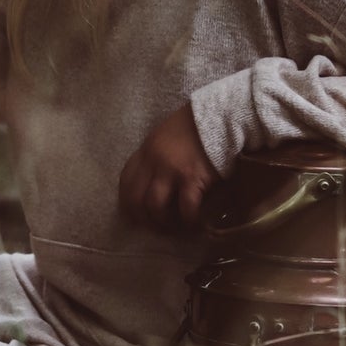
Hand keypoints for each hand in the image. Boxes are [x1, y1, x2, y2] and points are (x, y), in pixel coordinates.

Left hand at [118, 103, 216, 231]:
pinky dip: (188, 220)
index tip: (134, 216)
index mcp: (146, 150)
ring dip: (163, 222)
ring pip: (155, 206)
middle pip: (136, 198)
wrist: (220, 117)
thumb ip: (155, 156)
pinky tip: (194, 224)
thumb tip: (152, 182)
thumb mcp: (165, 136)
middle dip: (142, 218)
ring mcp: (171, 170)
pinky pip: (185, 207)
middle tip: (154, 228)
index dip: (127, 202)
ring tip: (173, 228)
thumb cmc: (195, 127)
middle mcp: (154, 161)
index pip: (126, 181)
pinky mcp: (192, 178)